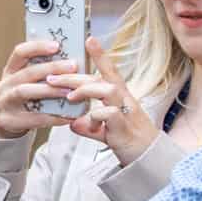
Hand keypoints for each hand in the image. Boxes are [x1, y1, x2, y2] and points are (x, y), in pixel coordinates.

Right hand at [0, 37, 82, 138]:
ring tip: (69, 91)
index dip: (37, 47)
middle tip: (73, 66)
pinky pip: (33, 118)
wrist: (7, 122)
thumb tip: (72, 61)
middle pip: (27, 73)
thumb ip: (43, 72)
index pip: (20, 52)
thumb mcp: (28, 82)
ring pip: (25, 92)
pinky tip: (68, 115)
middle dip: (51, 68)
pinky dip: (52, 116)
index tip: (57, 45)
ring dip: (49, 90)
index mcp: (10, 70)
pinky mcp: (9, 120)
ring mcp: (4, 103)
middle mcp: (5, 84)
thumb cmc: (26, 99)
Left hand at [59, 38, 160, 164]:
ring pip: (108, 90)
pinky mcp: (125, 128)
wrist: (149, 160)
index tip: (90, 39)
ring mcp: (126, 112)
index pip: (110, 72)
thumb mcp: (105, 131)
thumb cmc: (129, 141)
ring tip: (69, 97)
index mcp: (120, 98)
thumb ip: (89, 126)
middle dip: (75, 77)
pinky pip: (110, 114)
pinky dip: (96, 116)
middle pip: (100, 79)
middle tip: (52, 78)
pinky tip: (87, 123)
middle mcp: (125, 100)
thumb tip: (72, 123)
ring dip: (85, 91)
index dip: (101, 56)